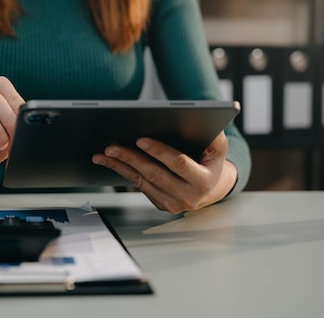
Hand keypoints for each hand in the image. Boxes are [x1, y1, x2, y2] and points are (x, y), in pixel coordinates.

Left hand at [92, 131, 236, 213]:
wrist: (211, 189)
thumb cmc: (212, 163)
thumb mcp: (218, 149)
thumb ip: (214, 136)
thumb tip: (201, 120)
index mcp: (203, 181)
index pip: (179, 164)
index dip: (159, 151)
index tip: (140, 139)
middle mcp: (188, 197)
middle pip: (154, 174)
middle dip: (131, 158)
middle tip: (112, 146)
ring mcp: (172, 204)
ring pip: (142, 182)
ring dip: (121, 166)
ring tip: (105, 153)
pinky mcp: (161, 205)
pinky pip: (139, 186)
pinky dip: (123, 172)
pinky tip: (111, 161)